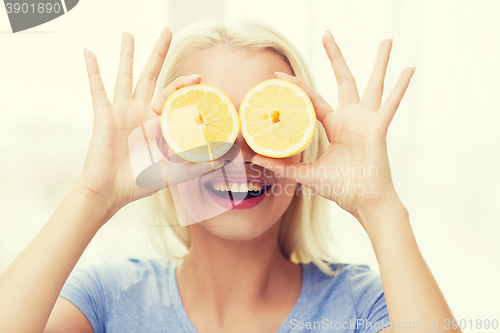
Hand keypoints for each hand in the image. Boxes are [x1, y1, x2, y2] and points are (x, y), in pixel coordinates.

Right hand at [77, 28, 214, 210]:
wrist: (111, 192)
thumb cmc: (140, 182)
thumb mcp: (174, 173)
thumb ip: (198, 165)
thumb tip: (224, 159)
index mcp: (157, 122)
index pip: (173, 95)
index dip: (185, 84)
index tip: (200, 77)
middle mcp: (140, 112)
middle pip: (151, 75)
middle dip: (159, 53)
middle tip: (167, 30)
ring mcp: (121, 111)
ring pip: (124, 76)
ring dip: (126, 54)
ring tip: (128, 33)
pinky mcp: (104, 116)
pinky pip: (97, 89)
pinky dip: (92, 70)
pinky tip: (89, 52)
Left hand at [252, 31, 414, 228]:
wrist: (362, 201)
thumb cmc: (340, 187)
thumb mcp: (306, 174)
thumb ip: (282, 166)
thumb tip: (254, 159)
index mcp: (334, 125)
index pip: (312, 99)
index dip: (296, 87)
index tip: (278, 76)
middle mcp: (350, 117)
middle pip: (343, 79)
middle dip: (335, 57)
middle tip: (327, 34)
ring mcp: (366, 120)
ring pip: (372, 84)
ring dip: (380, 63)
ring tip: (387, 40)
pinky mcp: (378, 128)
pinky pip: (390, 104)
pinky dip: (401, 88)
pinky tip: (410, 69)